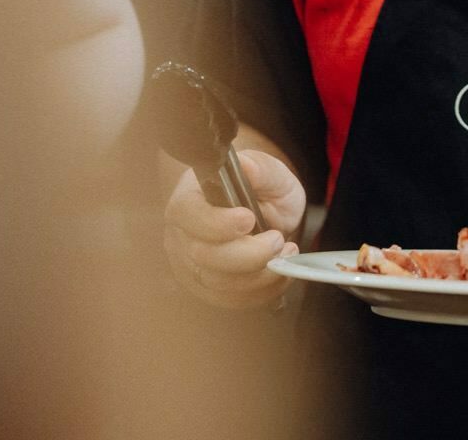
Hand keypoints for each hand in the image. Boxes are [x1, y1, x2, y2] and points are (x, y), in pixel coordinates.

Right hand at [163, 149, 305, 308]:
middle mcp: (181, 233)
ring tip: (286, 255)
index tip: (249, 219)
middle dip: (248, 254)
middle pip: (203, 256)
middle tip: (279, 240)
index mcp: (189, 197)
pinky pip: (229, 300)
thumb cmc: (261, 188)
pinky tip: (280, 274)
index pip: (187, 214)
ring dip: (259, 275)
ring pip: (217, 283)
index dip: (216, 223)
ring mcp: (188, 264)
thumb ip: (260, 169)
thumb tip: (247, 167)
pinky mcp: (204, 287)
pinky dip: (259, 292)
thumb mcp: (269, 172)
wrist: (263, 210)